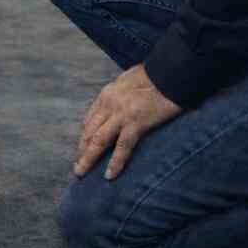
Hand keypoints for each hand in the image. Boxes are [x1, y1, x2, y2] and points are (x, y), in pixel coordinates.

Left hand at [75, 64, 182, 179]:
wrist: (171, 73)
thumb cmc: (155, 76)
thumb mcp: (129, 81)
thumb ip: (120, 94)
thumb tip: (120, 104)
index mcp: (107, 94)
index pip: (90, 120)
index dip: (85, 137)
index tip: (82, 149)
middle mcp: (109, 104)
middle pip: (89, 131)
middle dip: (82, 150)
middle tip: (77, 167)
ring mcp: (121, 114)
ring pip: (98, 140)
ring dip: (88, 158)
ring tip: (81, 172)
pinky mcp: (137, 122)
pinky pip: (122, 146)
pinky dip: (115, 162)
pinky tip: (109, 175)